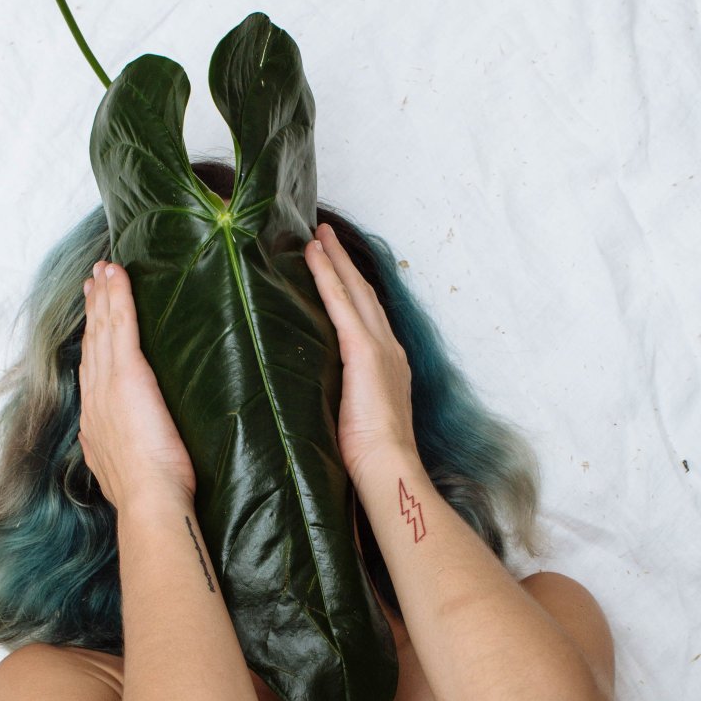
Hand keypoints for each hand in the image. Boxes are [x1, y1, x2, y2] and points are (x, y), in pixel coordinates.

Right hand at [79, 260, 196, 507]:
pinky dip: (118, 296)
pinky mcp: (129, 374)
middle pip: (92, 343)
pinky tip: (117, 274)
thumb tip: (100, 447)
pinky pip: (122, 324)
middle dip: (93, 310)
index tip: (91, 323)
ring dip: (103, 294)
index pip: (90, 372)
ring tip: (104, 269)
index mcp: (94, 422)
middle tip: (93, 281)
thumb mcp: (116, 474)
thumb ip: (107, 454)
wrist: (148, 499)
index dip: (90, 344)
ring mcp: (108, 384)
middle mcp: (95, 397)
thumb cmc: (144, 495)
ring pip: (104, 328)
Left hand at [304, 223, 417, 491]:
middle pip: (365, 294)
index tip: (338, 271)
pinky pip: (340, 302)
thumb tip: (315, 397)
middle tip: (325, 235)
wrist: (387, 465)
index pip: (368, 319)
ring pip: (354, 290)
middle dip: (345, 264)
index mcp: (388, 366)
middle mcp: (389, 349)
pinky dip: (326, 275)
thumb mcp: (354, 419)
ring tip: (317, 235)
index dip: (353, 292)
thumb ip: (342, 398)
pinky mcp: (363, 350)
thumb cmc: (370, 457)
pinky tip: (311, 255)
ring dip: (335, 260)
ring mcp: (379, 346)